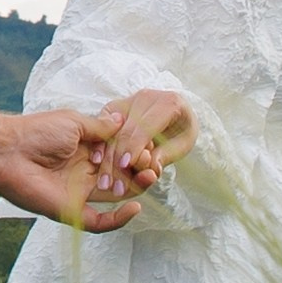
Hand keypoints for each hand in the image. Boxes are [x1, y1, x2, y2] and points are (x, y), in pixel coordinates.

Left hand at [0, 108, 143, 230]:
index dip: (135, 152)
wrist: (7, 149)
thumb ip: (100, 128)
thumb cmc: (36, 131)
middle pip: (122, 175)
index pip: (119, 155)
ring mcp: (80, 192)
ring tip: (149, 177)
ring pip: (116, 196)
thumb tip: (124, 120)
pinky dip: (119, 219)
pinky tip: (135, 207)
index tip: (149, 145)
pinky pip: (100, 222)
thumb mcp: (74, 123)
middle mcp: (86, 172)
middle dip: (140, 170)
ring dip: (136, 189)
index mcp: (87, 150)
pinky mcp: (72, 210)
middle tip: (152, 164)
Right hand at [87, 88, 197, 204]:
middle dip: (118, 159)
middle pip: (126, 130)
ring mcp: (128, 100)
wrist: (176, 113)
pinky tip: (97, 162)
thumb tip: (152, 169)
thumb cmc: (182, 130)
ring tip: (105, 182)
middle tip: (115, 185)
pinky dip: (100, 145)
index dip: (135, 145)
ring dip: (106, 157)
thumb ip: (167, 155)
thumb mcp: (184, 144)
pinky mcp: (115, 107)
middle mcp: (146, 97)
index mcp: (169, 103)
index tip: (126, 165)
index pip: (147, 126)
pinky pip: (103, 126)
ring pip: (112, 130)